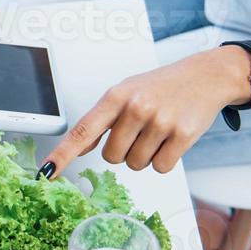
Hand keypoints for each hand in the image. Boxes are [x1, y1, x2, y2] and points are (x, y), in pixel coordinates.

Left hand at [40, 47, 250, 177]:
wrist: (205, 77)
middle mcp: (135, 108)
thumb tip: (77, 148)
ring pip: (136, 164)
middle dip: (123, 151)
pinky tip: (171, 139)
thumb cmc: (160, 87)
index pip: (81, 132)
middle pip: (111, 158)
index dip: (62, 155)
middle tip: (139, 131)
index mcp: (115, 97)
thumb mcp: (126, 93)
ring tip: (157, 131)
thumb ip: (101, 120)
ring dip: (144, 155)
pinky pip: (161, 167)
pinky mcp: (182, 135)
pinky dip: (164, 159)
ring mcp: (159, 121)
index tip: (45, 172)